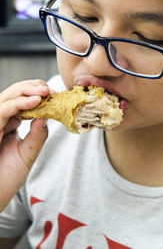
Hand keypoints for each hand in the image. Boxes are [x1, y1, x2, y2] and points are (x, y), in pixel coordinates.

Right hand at [0, 80, 49, 210]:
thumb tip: (47, 116)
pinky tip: (36, 102)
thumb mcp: (28, 154)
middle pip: (15, 94)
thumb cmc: (7, 177)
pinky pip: (3, 109)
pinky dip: (19, 103)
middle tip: (51, 90)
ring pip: (8, 96)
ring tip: (46, 91)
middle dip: (34, 88)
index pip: (23, 100)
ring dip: (28, 91)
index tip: (55, 95)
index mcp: (11, 123)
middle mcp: (2, 119)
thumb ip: (38, 135)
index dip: (38, 94)